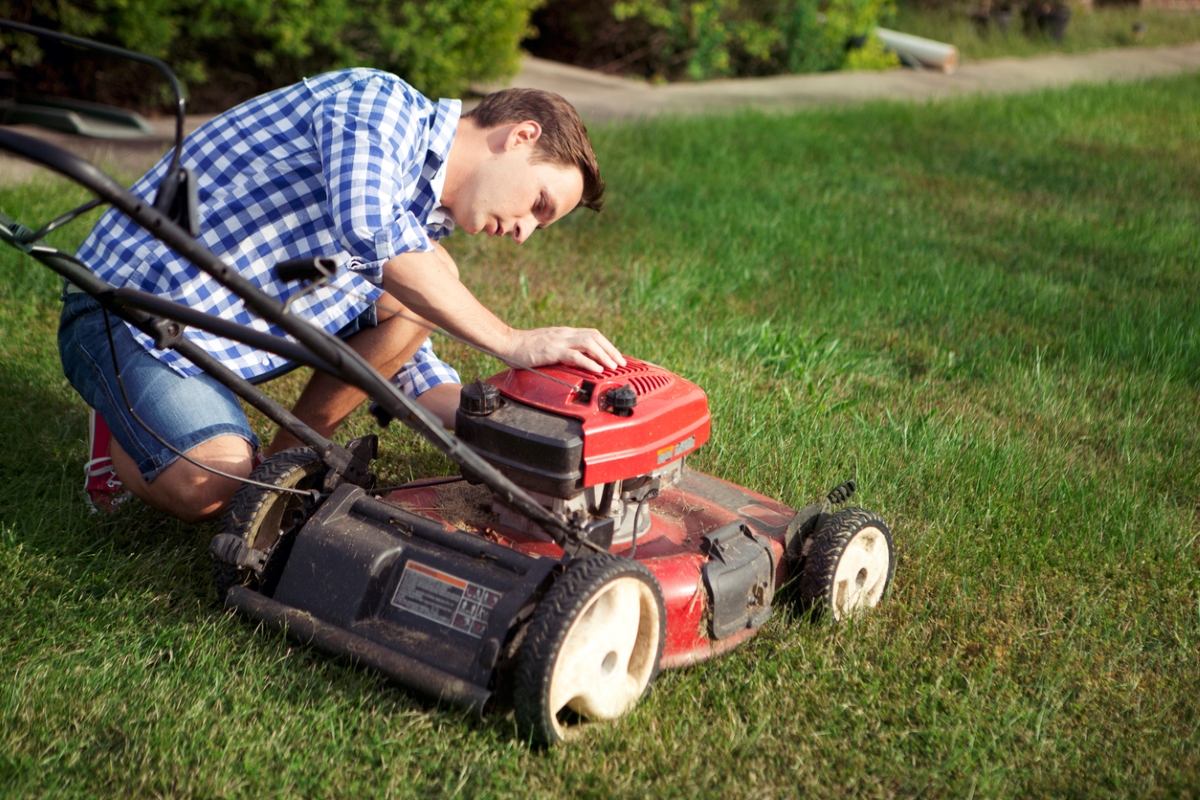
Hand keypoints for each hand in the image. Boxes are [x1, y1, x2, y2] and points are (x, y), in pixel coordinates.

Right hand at [502, 327, 625, 372]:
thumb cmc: (524, 349)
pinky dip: (589, 363)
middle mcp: (564, 334)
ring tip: (613, 367)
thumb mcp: (547, 347)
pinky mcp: (551, 351)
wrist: (507, 343)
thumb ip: (561, 351)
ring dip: (604, 356)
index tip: (616, 357)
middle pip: (595, 337)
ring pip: (589, 344)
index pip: (592, 334)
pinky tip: (597, 370)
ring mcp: (559, 341)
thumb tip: (575, 361)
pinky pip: (575, 355)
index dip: (607, 345)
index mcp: (565, 333)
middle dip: (611, 350)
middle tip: (621, 363)